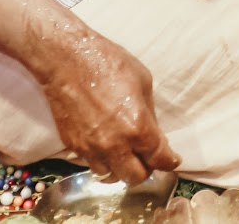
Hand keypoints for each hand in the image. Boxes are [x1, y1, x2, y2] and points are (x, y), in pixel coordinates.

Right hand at [27, 22, 178, 183]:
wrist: (66, 60)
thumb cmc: (107, 62)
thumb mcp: (143, 81)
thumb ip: (150, 113)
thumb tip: (154, 133)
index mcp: (138, 127)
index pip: (160, 160)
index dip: (169, 162)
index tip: (172, 160)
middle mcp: (115, 145)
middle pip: (136, 177)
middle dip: (146, 169)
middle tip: (148, 156)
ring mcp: (92, 148)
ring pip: (112, 176)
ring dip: (121, 168)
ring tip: (124, 153)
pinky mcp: (73, 146)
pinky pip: (92, 164)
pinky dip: (102, 160)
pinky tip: (105, 145)